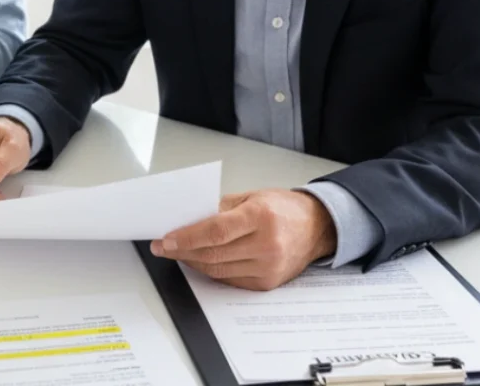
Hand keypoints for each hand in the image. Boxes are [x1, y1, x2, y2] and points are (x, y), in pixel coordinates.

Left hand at [149, 189, 337, 290]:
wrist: (317, 227)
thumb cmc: (282, 207)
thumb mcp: (251, 197)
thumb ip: (219, 209)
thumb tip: (187, 221)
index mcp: (261, 217)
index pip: (215, 231)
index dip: (186, 237)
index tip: (165, 239)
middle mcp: (267, 244)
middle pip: (214, 254)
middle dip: (181, 251)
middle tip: (162, 247)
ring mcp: (269, 267)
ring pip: (219, 270)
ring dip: (192, 262)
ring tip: (176, 252)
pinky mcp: (268, 283)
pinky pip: (230, 280)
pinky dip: (211, 270)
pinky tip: (199, 261)